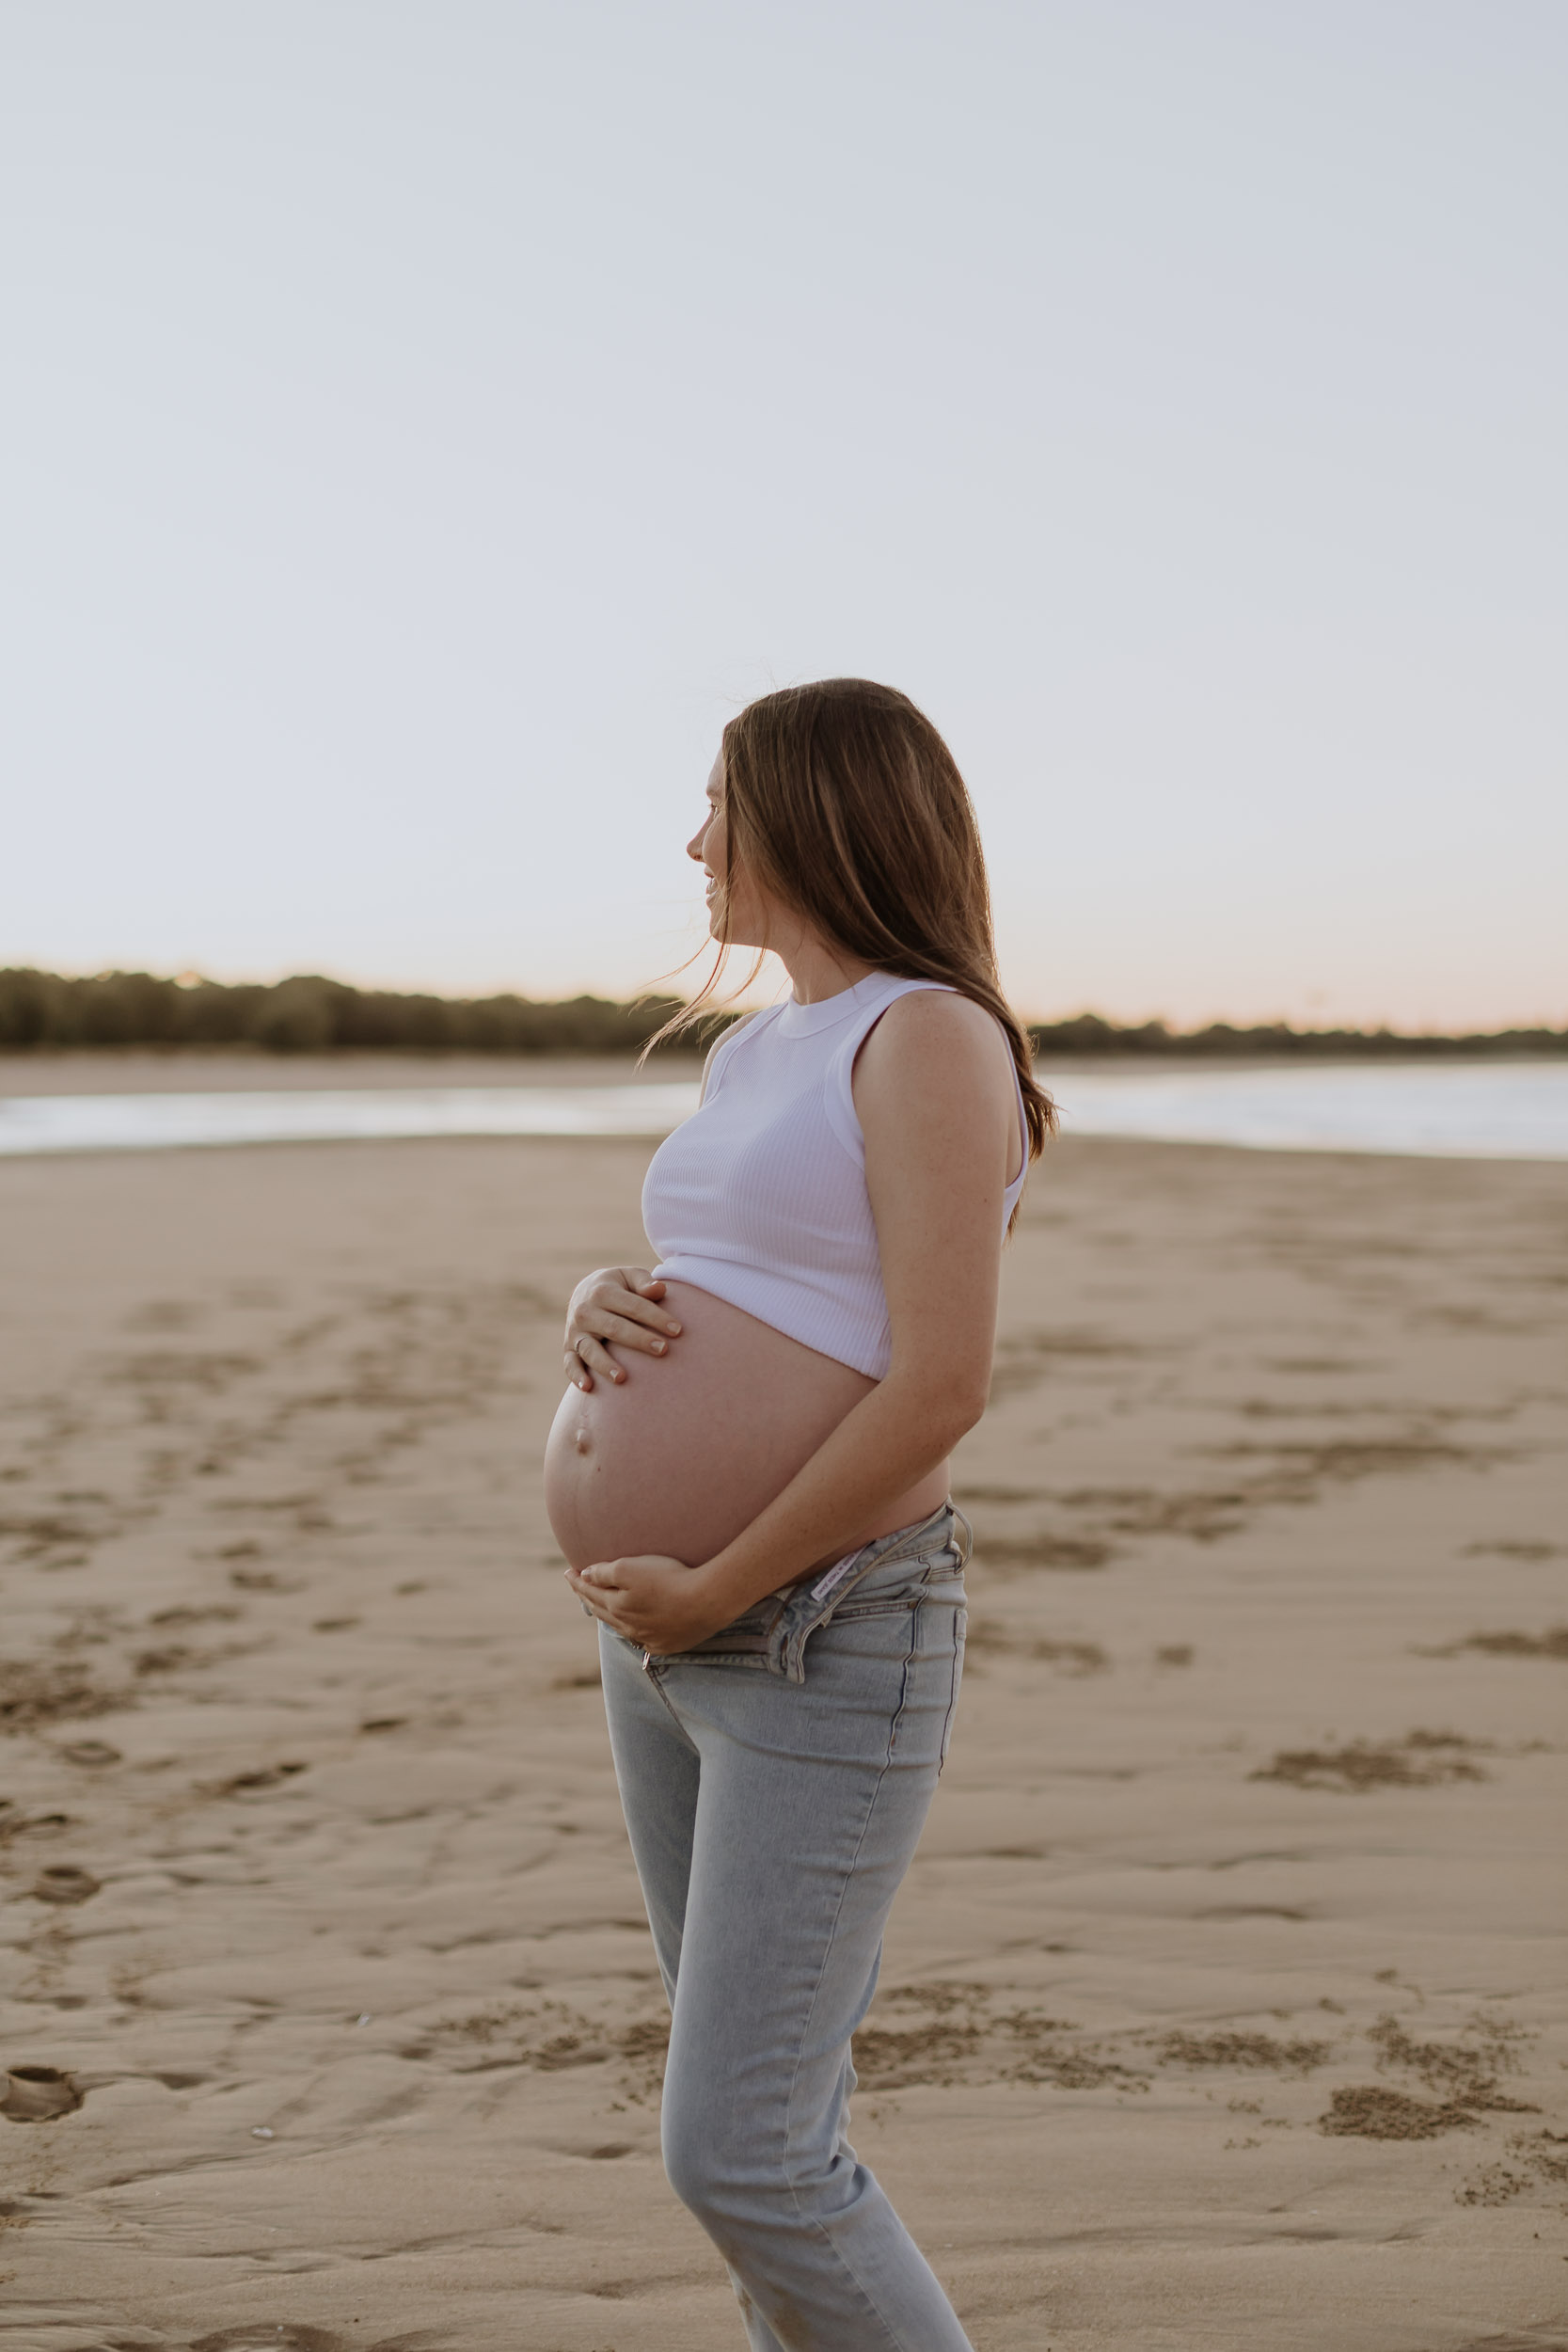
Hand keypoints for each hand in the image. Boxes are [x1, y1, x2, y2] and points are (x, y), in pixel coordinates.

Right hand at [563, 1266, 682, 1391]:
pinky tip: (588, 1387)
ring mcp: (575, 1332)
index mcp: (602, 1291)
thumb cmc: (618, 1288)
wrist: (584, 1293)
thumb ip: (644, 1283)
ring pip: (590, 1349)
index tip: (677, 1330)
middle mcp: (585, 1312)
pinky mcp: (569, 1348)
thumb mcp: (629, 1277)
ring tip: (622, 1378)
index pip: (633, 1306)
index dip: (656, 1317)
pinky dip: (576, 1375)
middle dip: (639, 1340)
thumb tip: (659, 1289)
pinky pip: (570, 1363)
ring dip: (605, 1364)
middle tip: (663, 1350)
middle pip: (614, 1328)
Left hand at [566, 1554, 728, 1653]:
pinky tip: (632, 1627)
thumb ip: (604, 1573)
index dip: (577, 1581)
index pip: (589, 1592)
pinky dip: (631, 1630)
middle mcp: (628, 1626)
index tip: (568, 1572)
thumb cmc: (669, 1579)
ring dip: (608, 1615)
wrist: (707, 1601)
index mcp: (616, 1606)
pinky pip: (641, 1639)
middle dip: (587, 1597)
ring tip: (600, 1606)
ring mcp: (648, 1637)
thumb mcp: (631, 1568)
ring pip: (620, 1627)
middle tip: (578, 1586)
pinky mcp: (666, 1644)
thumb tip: (585, 1575)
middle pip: (601, 1610)